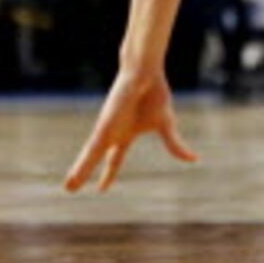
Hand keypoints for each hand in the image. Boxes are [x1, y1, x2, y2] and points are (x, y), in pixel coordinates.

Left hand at [63, 59, 199, 190]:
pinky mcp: (104, 126)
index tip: (102, 189)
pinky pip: (92, 149)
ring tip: (68, 188)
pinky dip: (84, 164)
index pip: (115, 159)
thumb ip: (175, 145)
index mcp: (125, 134)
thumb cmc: (154, 93)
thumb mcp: (167, 125)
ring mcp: (106, 130)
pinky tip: (75, 173)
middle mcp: (112, 134)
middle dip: (84, 173)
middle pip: (96, 159)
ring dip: (79, 172)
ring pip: (89, 156)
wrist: (145, 74)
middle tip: (70, 188)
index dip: (109, 174)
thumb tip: (195, 159)